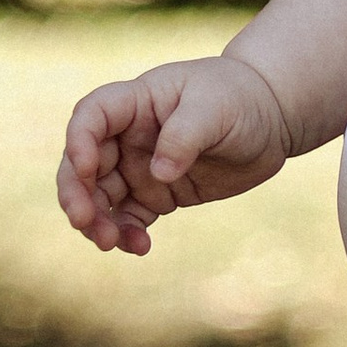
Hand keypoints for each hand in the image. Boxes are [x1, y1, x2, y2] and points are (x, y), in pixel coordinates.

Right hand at [56, 57, 291, 255]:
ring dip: (97, 221)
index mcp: (137, 102)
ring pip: (100, 197)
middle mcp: (128, 135)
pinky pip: (129, 218)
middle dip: (77, 193)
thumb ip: (185, 134)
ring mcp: (139, 166)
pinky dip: (126, 234)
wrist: (270, 119)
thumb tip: (158, 175)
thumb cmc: (240, 99)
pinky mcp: (156, 194)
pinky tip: (140, 247)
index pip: (92, 115)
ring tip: (112, 243)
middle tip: (84, 222)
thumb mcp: (217, 107)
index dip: (79, 141)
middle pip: (84, 163)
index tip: (88, 166)